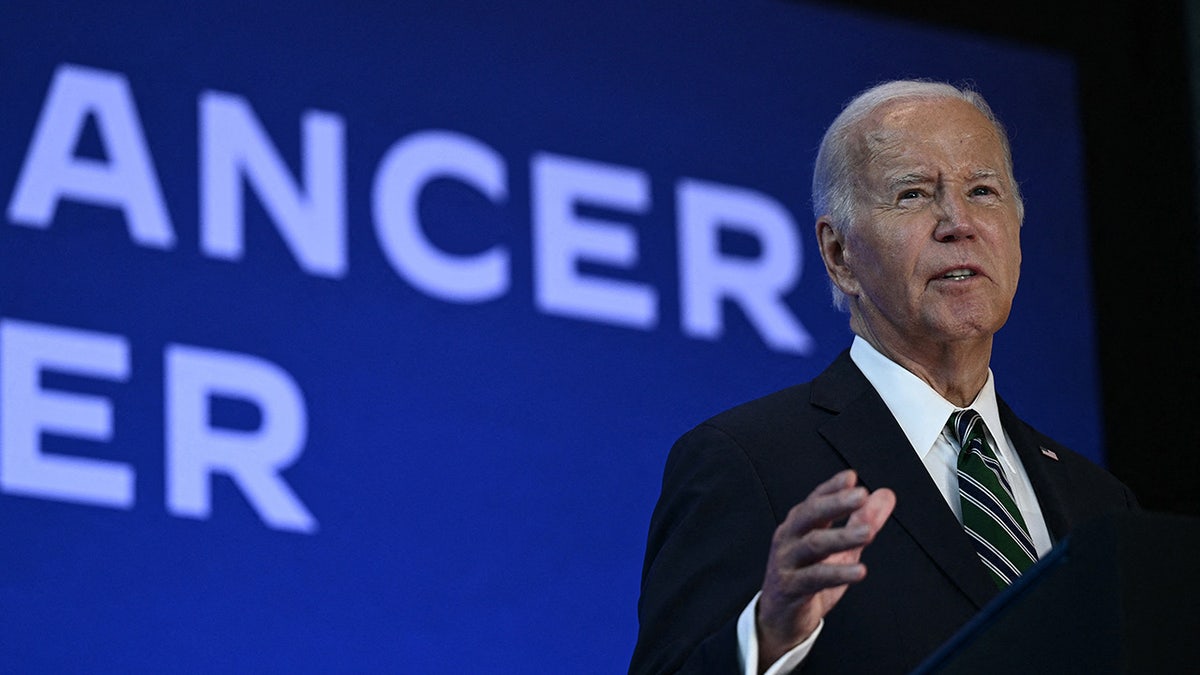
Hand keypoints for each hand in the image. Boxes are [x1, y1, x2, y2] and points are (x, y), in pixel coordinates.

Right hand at [756, 469, 895, 670]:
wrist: (780, 619)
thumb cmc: (807, 579)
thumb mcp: (840, 548)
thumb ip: (862, 520)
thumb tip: (885, 495)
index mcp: (800, 526)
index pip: (815, 500)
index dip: (832, 487)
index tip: (851, 477)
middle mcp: (790, 539)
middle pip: (810, 515)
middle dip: (835, 503)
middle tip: (860, 496)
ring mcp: (787, 562)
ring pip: (813, 544)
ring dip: (841, 536)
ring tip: (867, 532)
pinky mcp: (790, 587)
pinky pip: (815, 578)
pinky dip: (838, 573)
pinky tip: (859, 570)